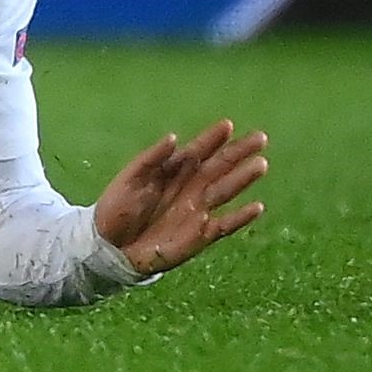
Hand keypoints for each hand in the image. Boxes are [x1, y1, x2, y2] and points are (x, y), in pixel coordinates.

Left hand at [92, 120, 268, 275]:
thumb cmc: (117, 208)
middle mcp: (190, 187)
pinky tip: (257, 207)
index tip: (227, 125)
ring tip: (260, 164)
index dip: (211, 138)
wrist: (111, 246)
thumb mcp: (130, 179)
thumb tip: (173, 138)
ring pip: (226, 190)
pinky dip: (241, 217)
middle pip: (219, 167)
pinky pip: (226, 225)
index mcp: (173, 171)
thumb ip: (151, 159)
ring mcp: (198, 210)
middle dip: (238, 152)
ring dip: (243, 178)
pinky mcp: (201, 235)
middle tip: (260, 137)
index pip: (197, 151)